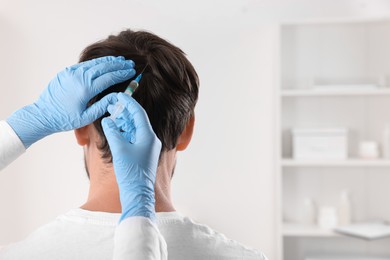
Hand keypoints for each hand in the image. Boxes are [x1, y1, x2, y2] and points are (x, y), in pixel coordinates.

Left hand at [7, 56, 135, 147]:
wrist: (43, 115)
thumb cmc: (65, 120)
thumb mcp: (87, 118)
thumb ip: (103, 106)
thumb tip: (117, 96)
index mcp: (86, 89)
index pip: (109, 77)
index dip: (122, 74)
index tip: (131, 71)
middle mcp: (79, 78)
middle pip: (103, 67)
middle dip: (118, 65)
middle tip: (130, 63)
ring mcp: (71, 73)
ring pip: (94, 63)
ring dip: (108, 61)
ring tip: (120, 60)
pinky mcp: (66, 72)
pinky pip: (84, 64)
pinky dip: (96, 62)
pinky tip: (104, 62)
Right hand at [101, 93, 161, 221]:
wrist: (138, 194)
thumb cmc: (131, 173)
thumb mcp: (120, 149)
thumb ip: (113, 132)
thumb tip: (107, 120)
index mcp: (149, 136)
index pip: (139, 113)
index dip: (128, 102)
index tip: (119, 95)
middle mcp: (150, 140)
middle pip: (138, 120)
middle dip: (125, 112)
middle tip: (112, 105)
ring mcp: (147, 147)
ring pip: (135, 129)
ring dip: (124, 122)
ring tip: (112, 115)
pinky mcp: (142, 154)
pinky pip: (134, 138)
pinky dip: (125, 132)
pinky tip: (115, 129)